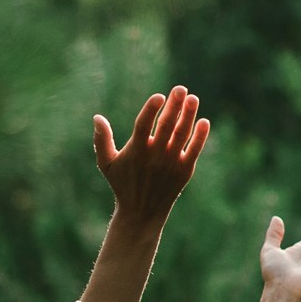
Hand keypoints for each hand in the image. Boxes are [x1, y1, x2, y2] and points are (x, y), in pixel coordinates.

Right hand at [93, 85, 211, 228]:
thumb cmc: (122, 184)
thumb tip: (97, 117)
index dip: (151, 109)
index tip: (159, 96)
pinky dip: (200, 136)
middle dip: (175, 105)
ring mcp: (171, 163)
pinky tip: (203, 121)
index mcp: (136, 151)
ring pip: (182, 134)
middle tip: (180, 88)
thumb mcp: (106, 164)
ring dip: (188, 114)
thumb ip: (101, 140)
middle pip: (167, 125)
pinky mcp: (184, 171)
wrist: (142, 213)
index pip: (144, 124)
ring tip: (192, 98)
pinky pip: (195, 149)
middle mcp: (155, 156)